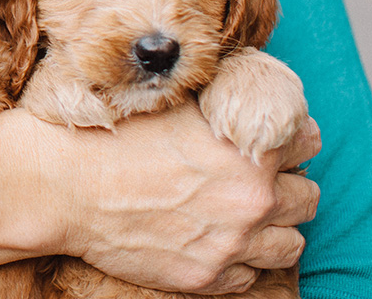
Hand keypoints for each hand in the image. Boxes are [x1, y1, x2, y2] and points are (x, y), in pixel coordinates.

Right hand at [53, 101, 319, 293]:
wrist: (63, 185)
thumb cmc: (112, 135)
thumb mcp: (172, 102)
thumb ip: (220, 103)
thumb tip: (245, 96)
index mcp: (247, 149)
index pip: (308, 141)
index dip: (290, 136)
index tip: (272, 139)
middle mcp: (250, 199)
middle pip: (307, 196)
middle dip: (286, 184)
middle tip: (258, 178)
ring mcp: (231, 243)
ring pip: (291, 243)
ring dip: (274, 227)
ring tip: (245, 214)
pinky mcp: (207, 277)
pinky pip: (253, 276)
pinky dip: (242, 260)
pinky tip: (217, 239)